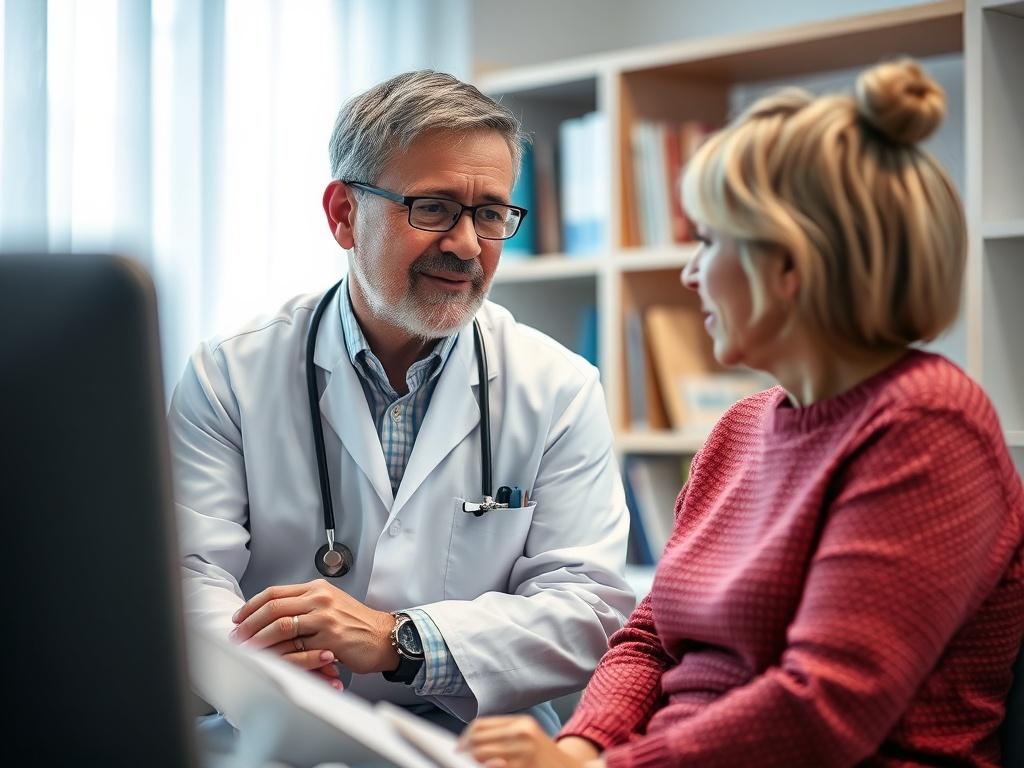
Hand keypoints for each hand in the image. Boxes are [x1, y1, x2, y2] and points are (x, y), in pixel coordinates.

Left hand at [229, 579, 399, 674]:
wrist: (384, 636)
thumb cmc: (356, 624)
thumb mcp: (330, 604)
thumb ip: (304, 605)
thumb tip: (270, 616)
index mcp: (317, 588)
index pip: (275, 592)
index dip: (252, 606)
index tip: (239, 618)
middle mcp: (320, 599)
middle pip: (273, 607)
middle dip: (249, 624)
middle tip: (237, 636)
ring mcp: (325, 617)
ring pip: (281, 626)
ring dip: (259, 640)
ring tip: (248, 649)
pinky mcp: (330, 638)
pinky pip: (297, 647)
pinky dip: (280, 654)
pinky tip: (270, 660)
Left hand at [459, 716, 595, 767]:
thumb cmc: (545, 758)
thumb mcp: (527, 738)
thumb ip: (502, 737)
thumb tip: (469, 746)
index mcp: (521, 723)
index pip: (481, 725)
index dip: (465, 737)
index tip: (459, 748)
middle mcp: (522, 733)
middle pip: (479, 740)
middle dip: (467, 751)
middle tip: (461, 760)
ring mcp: (524, 752)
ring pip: (483, 756)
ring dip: (476, 762)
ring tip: (472, 764)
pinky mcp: (525, 767)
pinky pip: (496, 766)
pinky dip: (489, 767)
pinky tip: (494, 767)